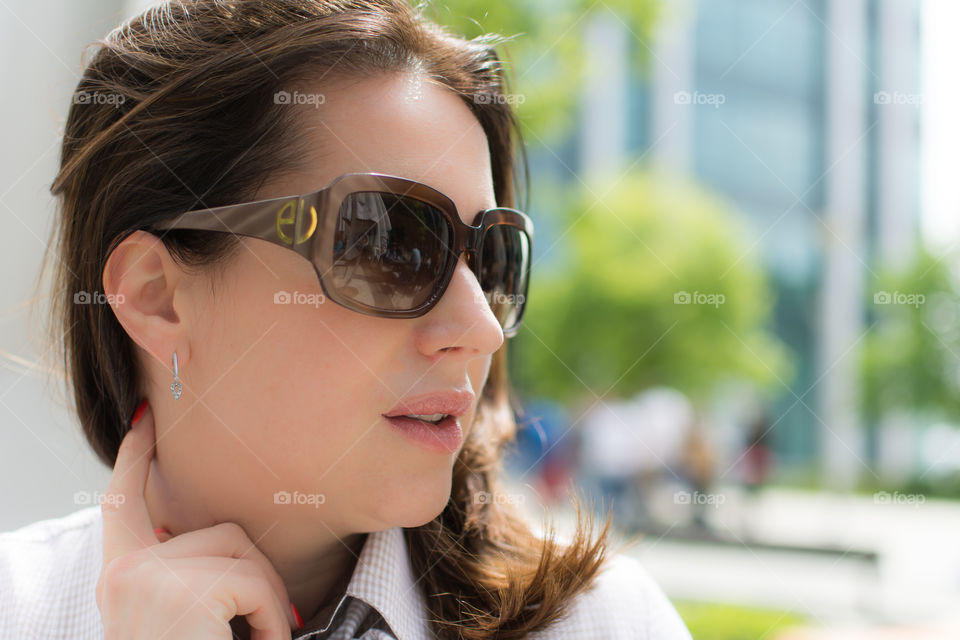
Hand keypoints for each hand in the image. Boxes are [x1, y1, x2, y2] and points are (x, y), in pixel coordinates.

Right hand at [96, 400, 299, 639]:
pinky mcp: (182, 591)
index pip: (123, 500)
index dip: (133, 456)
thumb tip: (233, 543)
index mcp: (120, 576)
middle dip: (256, 575)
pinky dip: (273, 617)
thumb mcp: (179, 619)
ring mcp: (150, 578)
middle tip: (265, 626)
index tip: (144, 418)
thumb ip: (190, 576)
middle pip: (218, 531)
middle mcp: (125, 571)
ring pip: (244, 551)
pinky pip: (255, 582)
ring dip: (268, 600)